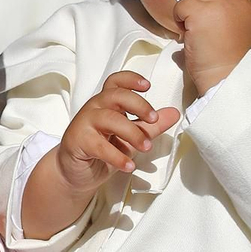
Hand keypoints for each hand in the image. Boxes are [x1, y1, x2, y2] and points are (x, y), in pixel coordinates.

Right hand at [54, 71, 180, 195]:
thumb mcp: (131, 137)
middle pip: (115, 95)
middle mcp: (95, 108)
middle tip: (154, 120)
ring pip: (109, 119)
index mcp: (107, 103)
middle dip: (138, 104)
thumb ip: (150, 126)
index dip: (131, 79)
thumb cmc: (102, 150)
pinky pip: (99, 145)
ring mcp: (84, 123)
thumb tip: (174, 113)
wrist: (76, 172)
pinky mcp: (77, 141)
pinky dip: (117, 157)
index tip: (148, 86)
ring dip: (132, 133)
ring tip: (146, 148)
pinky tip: (129, 166)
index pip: (115, 82)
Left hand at [174, 0, 250, 90]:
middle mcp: (235, 1)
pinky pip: (181, 6)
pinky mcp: (200, 11)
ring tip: (192, 32)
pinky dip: (178, 19)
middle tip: (196, 24)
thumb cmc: (230, 62)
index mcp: (247, 6)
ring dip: (187, 12)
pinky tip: (186, 34)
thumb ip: (231, 13)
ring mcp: (218, 4)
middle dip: (197, 3)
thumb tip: (206, 4)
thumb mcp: (241, 31)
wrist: (227, 75)